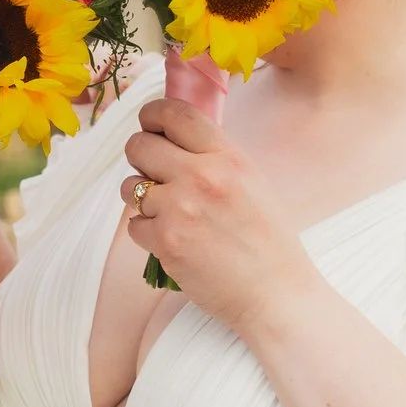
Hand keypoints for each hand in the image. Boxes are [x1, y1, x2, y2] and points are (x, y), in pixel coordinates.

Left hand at [119, 98, 317, 333]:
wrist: (275, 293)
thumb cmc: (267, 241)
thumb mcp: (251, 183)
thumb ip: (214, 158)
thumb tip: (172, 140)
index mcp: (227, 157)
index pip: (175, 113)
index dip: (152, 115)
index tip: (149, 124)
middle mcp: (201, 176)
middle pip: (139, 145)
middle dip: (140, 158)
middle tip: (153, 173)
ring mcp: (180, 209)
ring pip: (130, 187)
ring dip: (142, 198)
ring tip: (168, 213)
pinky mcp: (165, 242)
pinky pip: (133, 225)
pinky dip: (147, 233)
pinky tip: (173, 241)